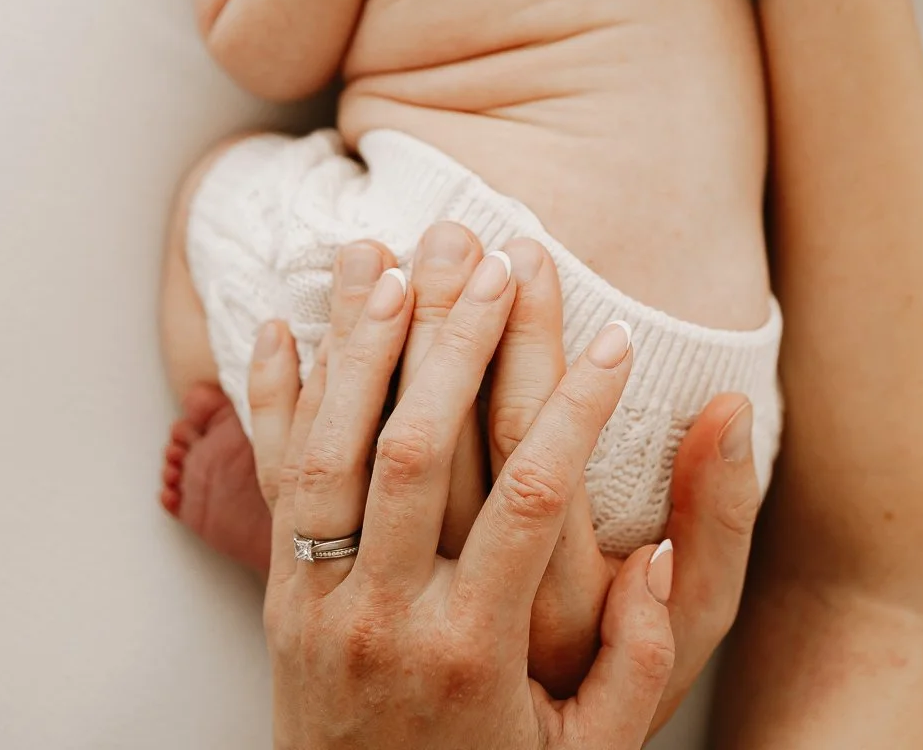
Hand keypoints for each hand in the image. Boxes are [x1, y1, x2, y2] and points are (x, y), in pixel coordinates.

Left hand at [246, 237, 680, 749]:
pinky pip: (270, 485)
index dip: (579, 406)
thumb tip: (652, 558)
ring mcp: (318, 604)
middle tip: (500, 257)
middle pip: (420, 450)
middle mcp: (387, 616)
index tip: (617, 334)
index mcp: (474, 649)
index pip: (535, 497)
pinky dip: (272, 403)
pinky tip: (281, 328)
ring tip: (394, 260)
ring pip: (331, 451)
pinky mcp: (278, 599)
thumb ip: (635, 666)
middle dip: (462, 341)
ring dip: (362, 348)